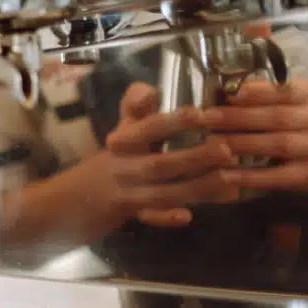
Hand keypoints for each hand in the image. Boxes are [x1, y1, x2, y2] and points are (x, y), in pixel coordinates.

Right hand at [103, 82, 239, 226]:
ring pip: (162, 193)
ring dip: (196, 188)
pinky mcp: (133, 214)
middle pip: (158, 164)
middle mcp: (123, 167)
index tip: (200, 114)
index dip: (172, 122)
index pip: (146, 129)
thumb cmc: (116, 155)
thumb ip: (137, 107)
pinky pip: (150, 218)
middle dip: (193, 158)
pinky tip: (187, 215)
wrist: (78, 197)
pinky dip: (165, 217)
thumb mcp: (122, 128)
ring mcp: (127, 193)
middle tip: (227, 149)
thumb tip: (147, 89)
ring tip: (229, 179)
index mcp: (122, 141)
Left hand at [203, 78, 307, 192]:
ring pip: (280, 144)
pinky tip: (227, 175)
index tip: (232, 92)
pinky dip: (253, 175)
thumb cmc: (293, 127)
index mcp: (305, 98)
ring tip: (212, 143)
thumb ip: (256, 100)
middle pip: (278, 117)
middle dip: (239, 117)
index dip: (260, 91)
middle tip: (206, 118)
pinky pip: (280, 176)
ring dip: (244, 143)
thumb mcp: (283, 107)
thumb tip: (215, 94)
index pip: (287, 90)